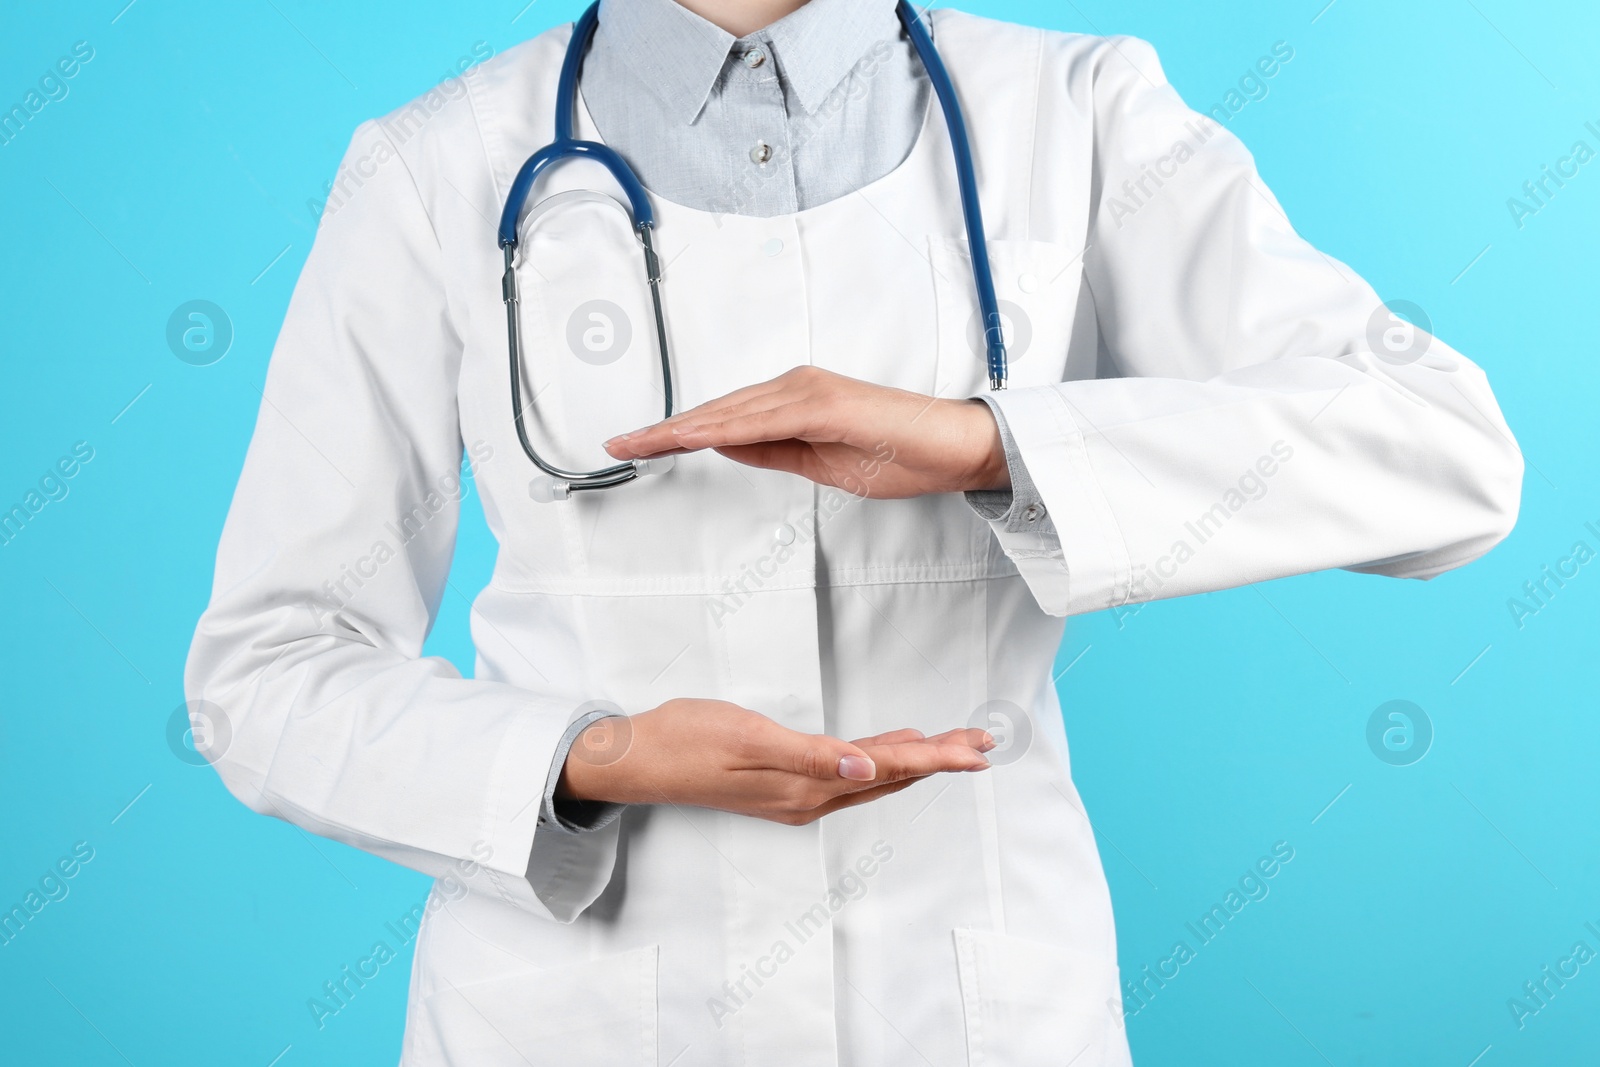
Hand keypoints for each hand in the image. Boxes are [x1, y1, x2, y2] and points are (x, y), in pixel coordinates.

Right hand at [557, 698, 992, 825]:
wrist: (637, 759)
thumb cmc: (687, 739)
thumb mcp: (749, 738)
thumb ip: (812, 757)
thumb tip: (867, 769)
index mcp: (807, 787)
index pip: (887, 768)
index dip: (936, 756)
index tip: (977, 749)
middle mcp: (809, 798)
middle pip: (889, 776)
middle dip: (940, 758)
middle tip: (984, 742)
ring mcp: (796, 794)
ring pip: (872, 775)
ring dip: (916, 759)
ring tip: (956, 744)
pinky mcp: (784, 784)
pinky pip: (848, 773)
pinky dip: (879, 758)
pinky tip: (892, 746)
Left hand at [603, 366, 1009, 497]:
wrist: (952, 448)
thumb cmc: (900, 454)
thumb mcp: (819, 463)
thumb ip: (772, 451)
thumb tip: (726, 446)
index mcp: (796, 401)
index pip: (724, 419)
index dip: (678, 432)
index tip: (639, 443)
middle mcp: (796, 386)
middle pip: (717, 411)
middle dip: (665, 429)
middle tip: (619, 442)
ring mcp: (808, 390)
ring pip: (729, 413)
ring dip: (681, 428)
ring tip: (638, 442)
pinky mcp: (823, 402)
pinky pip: (760, 420)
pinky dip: (719, 428)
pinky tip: (689, 437)